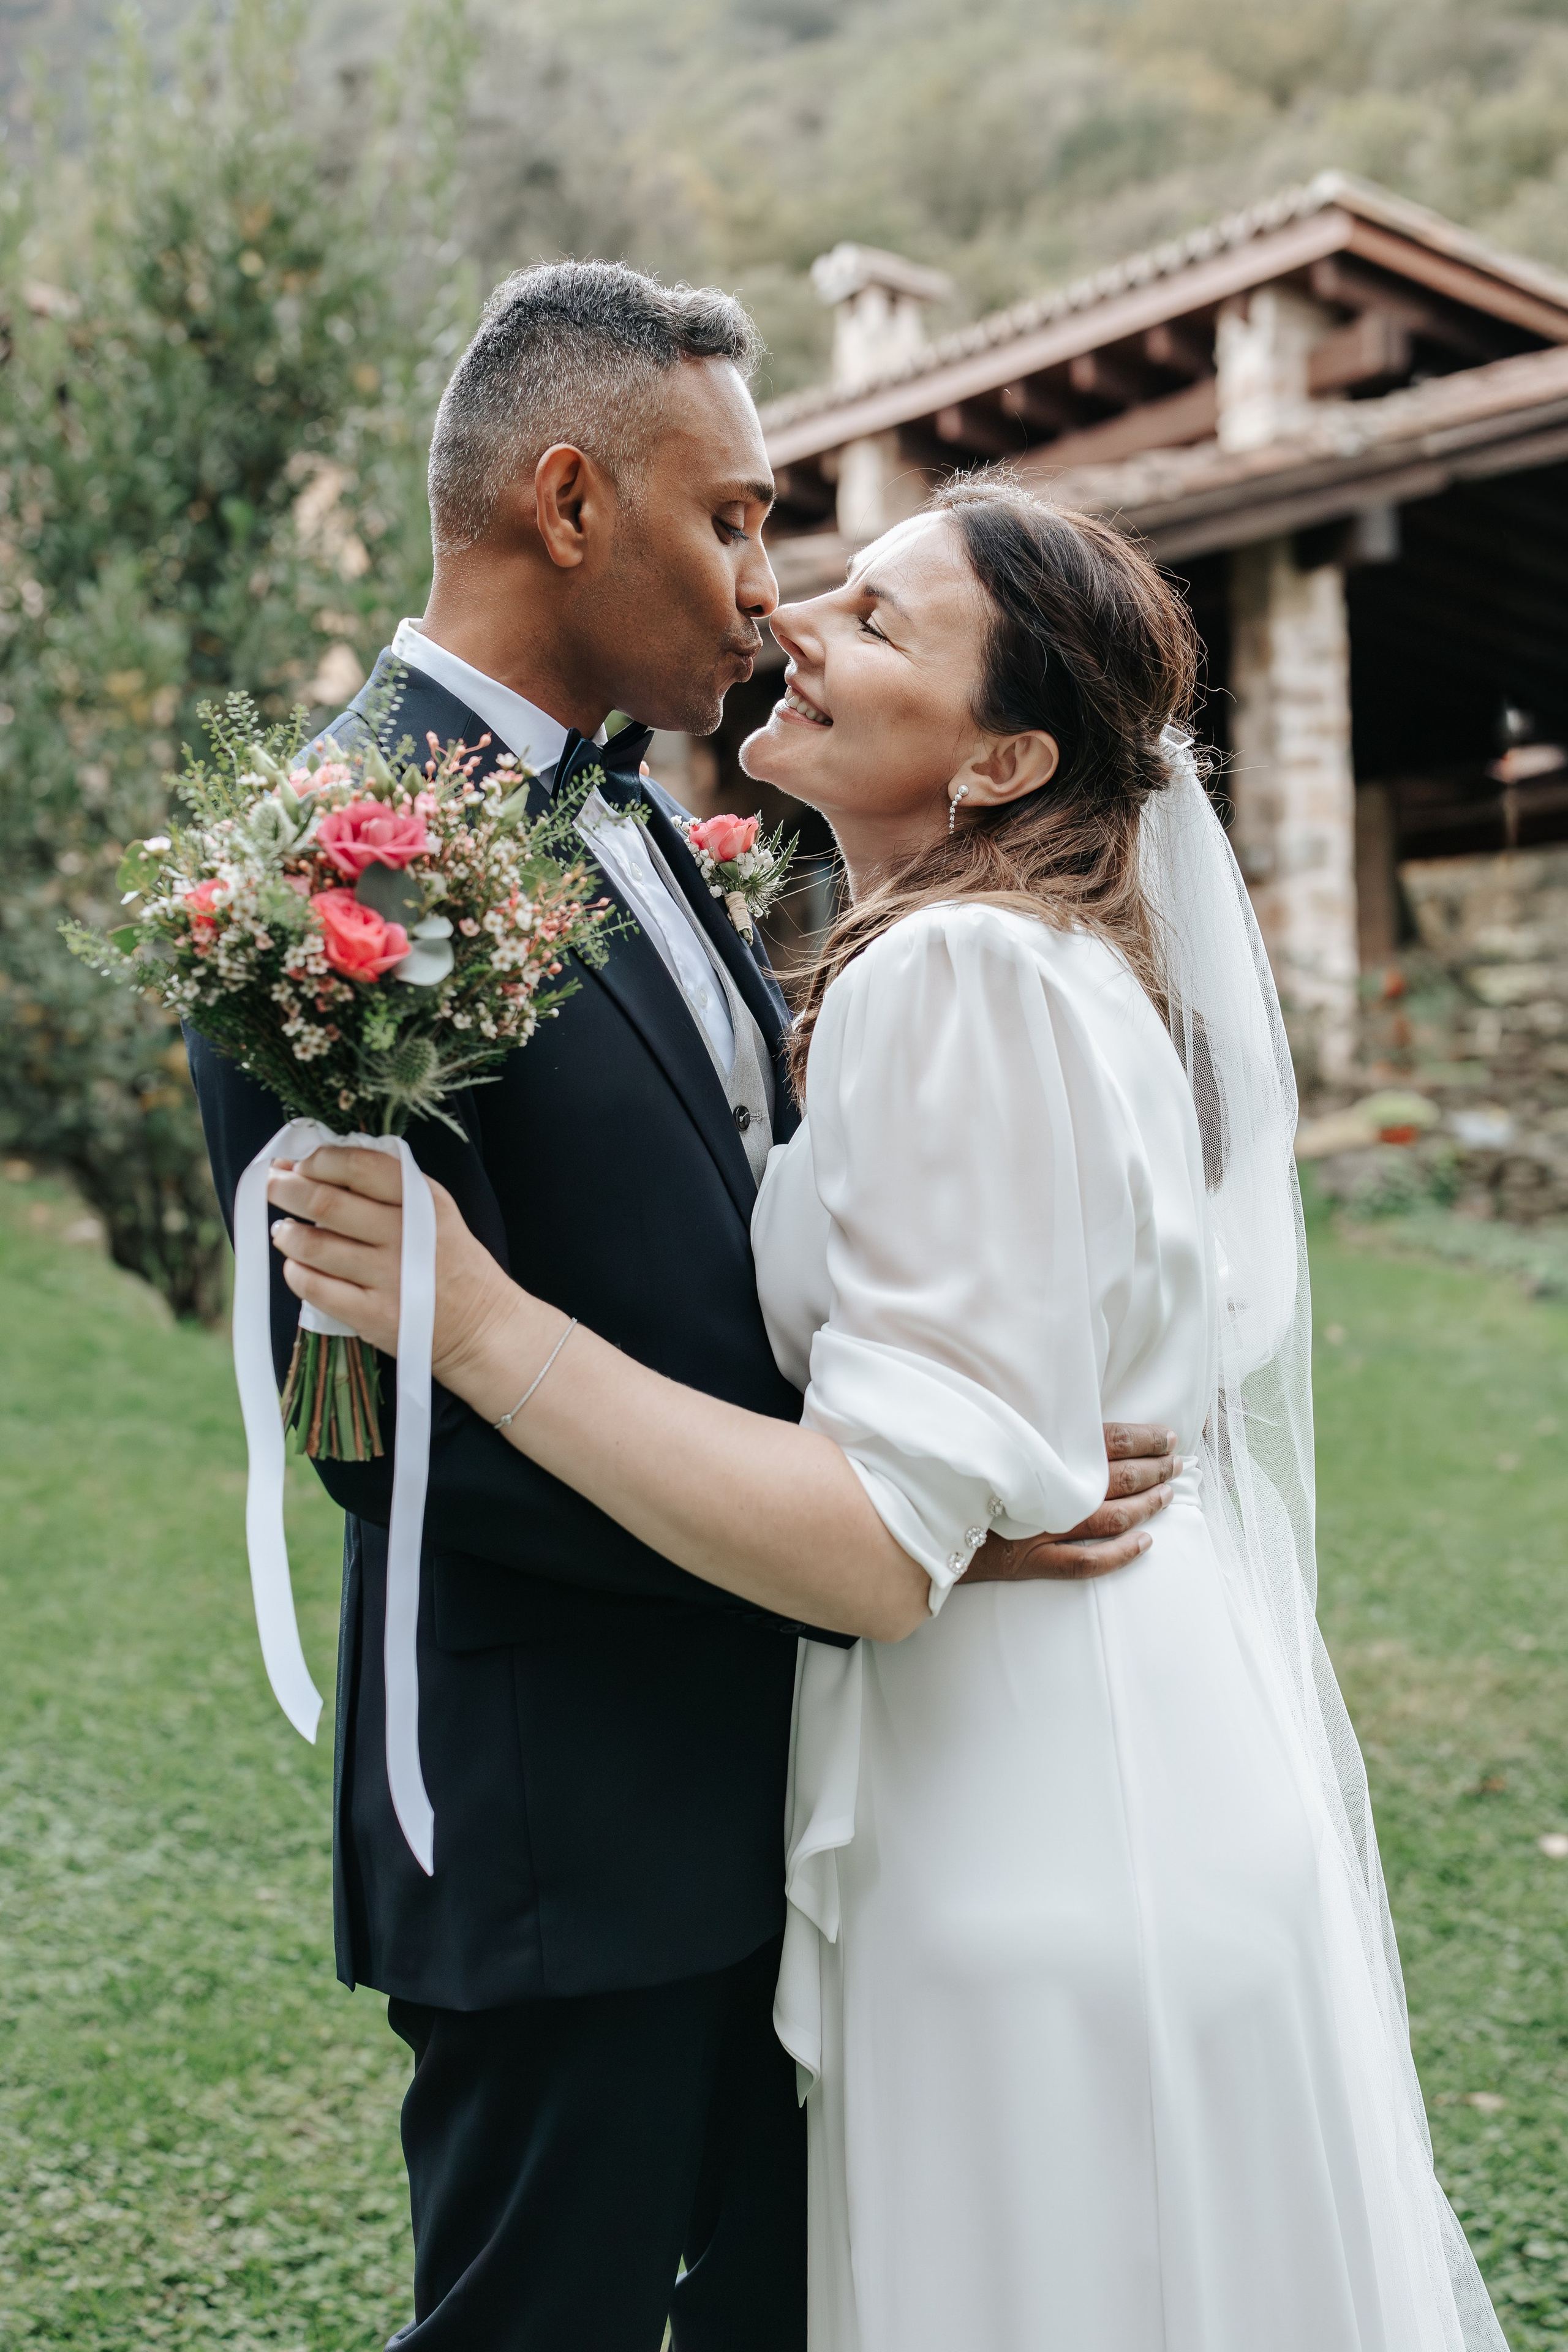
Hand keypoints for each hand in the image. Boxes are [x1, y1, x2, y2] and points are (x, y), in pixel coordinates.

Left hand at [266, 1146, 511, 1383]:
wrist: (480, 1324)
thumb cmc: (449, 1259)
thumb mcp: (436, 1209)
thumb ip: (389, 1183)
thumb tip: (320, 1162)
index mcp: (422, 1202)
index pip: (360, 1166)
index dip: (320, 1160)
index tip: (302, 1162)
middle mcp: (405, 1236)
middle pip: (326, 1203)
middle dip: (287, 1189)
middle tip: (273, 1185)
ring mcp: (387, 1277)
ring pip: (313, 1246)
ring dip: (286, 1233)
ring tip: (283, 1230)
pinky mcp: (372, 1314)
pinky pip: (314, 1287)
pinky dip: (296, 1271)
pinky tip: (297, 1265)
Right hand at [960, 1423, 1179, 1585]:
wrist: (908, 1516)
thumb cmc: (949, 1469)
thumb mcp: (988, 1434)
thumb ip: (1028, 1426)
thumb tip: (1067, 1415)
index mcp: (1040, 1452)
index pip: (1108, 1441)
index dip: (1143, 1439)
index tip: (1167, 1436)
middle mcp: (1047, 1490)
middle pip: (1118, 1478)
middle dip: (1154, 1469)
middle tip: (1178, 1463)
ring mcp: (1039, 1529)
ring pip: (1111, 1518)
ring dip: (1146, 1505)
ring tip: (1168, 1495)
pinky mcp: (1027, 1563)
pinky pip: (1085, 1563)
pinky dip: (1120, 1554)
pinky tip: (1145, 1544)